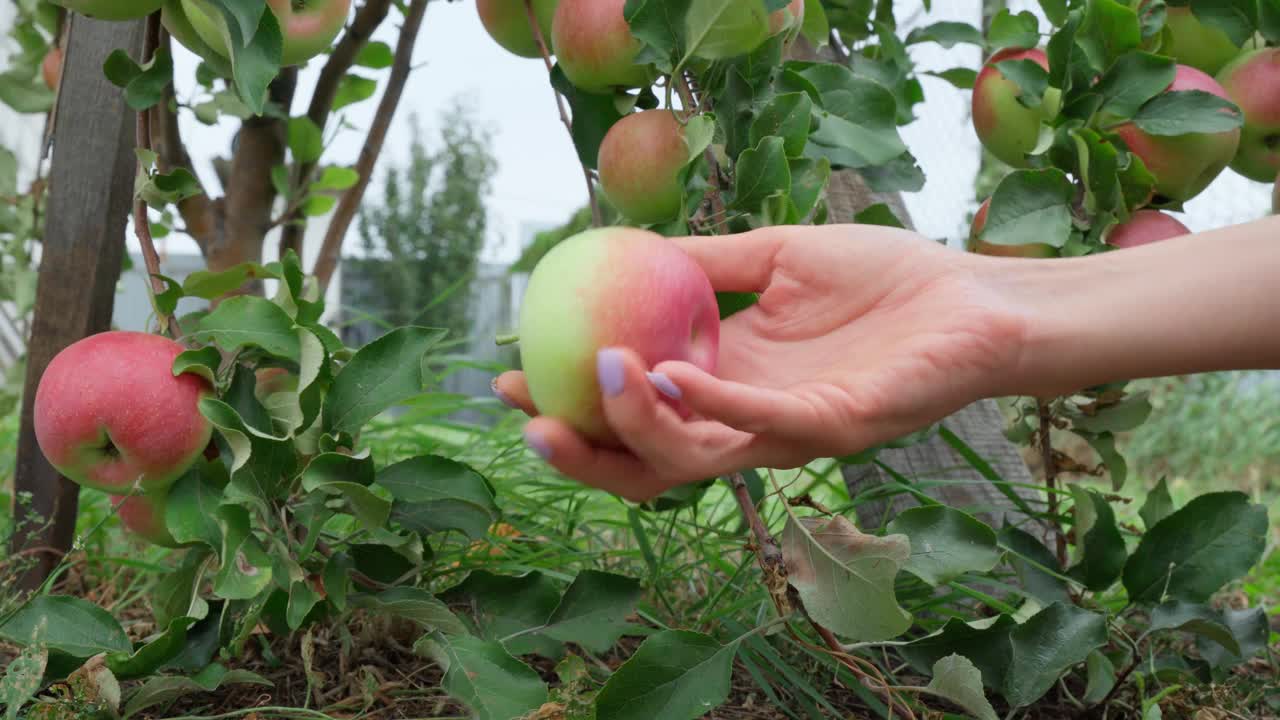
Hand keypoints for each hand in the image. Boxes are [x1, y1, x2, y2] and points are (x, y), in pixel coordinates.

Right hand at [493, 224, 1029, 500]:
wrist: (976, 295)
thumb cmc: (885, 278)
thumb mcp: (776, 256)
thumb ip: (707, 264)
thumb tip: (627, 254)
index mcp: (728, 383)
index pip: (638, 412)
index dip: (571, 406)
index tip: (509, 377)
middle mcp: (749, 420)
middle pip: (649, 462)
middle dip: (584, 453)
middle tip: (529, 418)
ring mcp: (790, 432)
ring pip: (696, 459)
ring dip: (638, 426)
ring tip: (600, 375)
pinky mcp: (837, 426)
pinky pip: (764, 426)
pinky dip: (713, 405)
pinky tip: (672, 375)